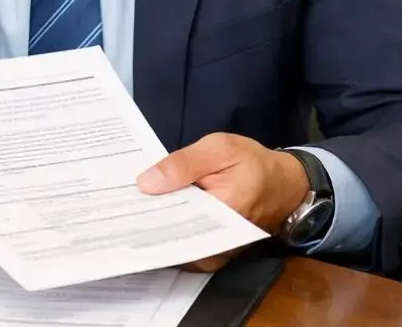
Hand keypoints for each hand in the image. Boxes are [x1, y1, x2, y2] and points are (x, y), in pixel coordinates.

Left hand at [136, 133, 309, 271]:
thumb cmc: (252, 162)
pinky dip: (167, 234)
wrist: (282, 184)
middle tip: (119, 209)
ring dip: (153, 231)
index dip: (145, 214)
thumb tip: (146, 183)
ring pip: (175, 247)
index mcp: (223, 211)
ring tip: (130, 212)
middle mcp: (219, 241)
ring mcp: (216, 251)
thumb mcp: (219, 149)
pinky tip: (151, 217)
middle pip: (171, 239)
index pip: (174, 221)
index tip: (121, 205)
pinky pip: (184, 248)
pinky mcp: (213, 252)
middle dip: (145, 224)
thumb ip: (183, 164)